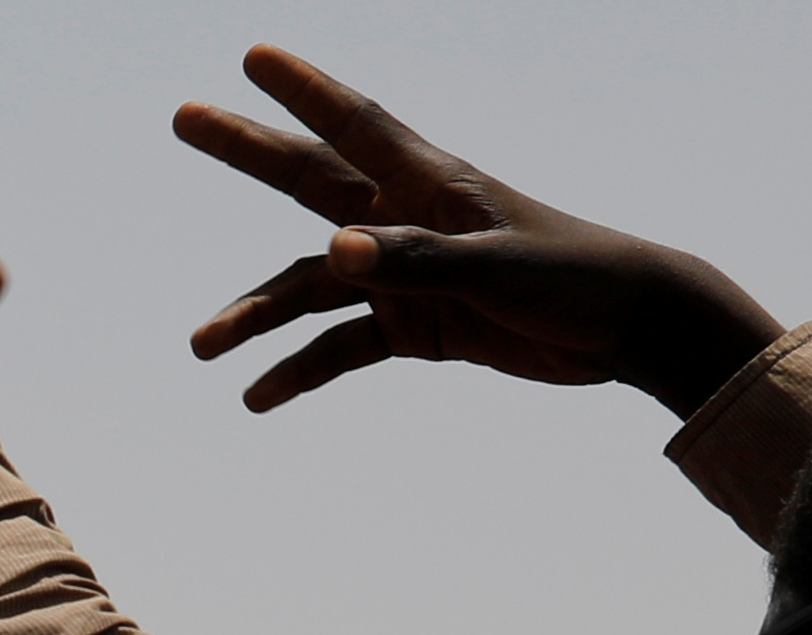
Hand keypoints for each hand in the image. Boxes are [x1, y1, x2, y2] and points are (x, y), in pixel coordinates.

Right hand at [171, 47, 776, 417]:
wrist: (627, 330)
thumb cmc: (574, 279)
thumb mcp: (496, 270)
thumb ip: (416, 260)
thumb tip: (334, 255)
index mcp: (432, 185)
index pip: (357, 126)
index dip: (305, 90)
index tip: (255, 57)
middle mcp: (405, 221)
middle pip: (309, 183)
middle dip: (249, 151)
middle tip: (184, 116)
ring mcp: (405, 275)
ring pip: (309, 287)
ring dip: (257, 314)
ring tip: (202, 347)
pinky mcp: (416, 326)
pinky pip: (342, 349)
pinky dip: (302, 372)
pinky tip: (260, 400)